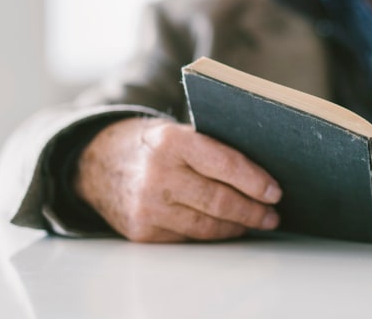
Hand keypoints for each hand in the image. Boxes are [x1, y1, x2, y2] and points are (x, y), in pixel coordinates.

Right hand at [74, 117, 281, 241]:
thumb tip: (260, 174)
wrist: (96, 161)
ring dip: (237, 226)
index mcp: (172, 141)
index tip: (275, 191)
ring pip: (206, 225)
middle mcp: (157, 174)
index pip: (225, 164)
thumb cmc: (150, 145)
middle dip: (252, 210)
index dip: (255, 181)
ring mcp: (147, 206)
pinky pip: (187, 238)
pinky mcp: (141, 231)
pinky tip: (227, 229)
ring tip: (256, 222)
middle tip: (272, 214)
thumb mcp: (176, 132)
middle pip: (218, 200)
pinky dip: (212, 235)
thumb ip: (210, 148)